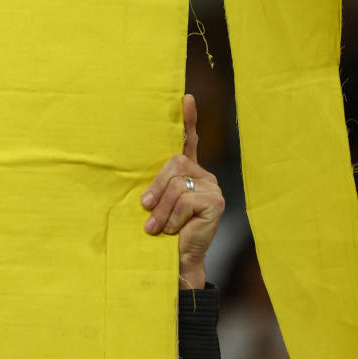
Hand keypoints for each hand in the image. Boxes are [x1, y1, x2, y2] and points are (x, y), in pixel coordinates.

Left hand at [140, 94, 224, 289]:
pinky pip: (185, 199)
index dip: (188, 120)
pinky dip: (173, 217)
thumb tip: (141, 183)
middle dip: (156, 187)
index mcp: (188, 172)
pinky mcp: (216, 201)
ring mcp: (212, 187)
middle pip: (174, 163)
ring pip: (178, 183)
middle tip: (145, 208)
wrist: (175, 261)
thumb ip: (154, 186)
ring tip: (157, 227)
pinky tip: (174, 230)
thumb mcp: (154, 204)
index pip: (189, 140)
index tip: (186, 97)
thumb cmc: (161, 231)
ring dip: (162, 209)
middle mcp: (203, 174)